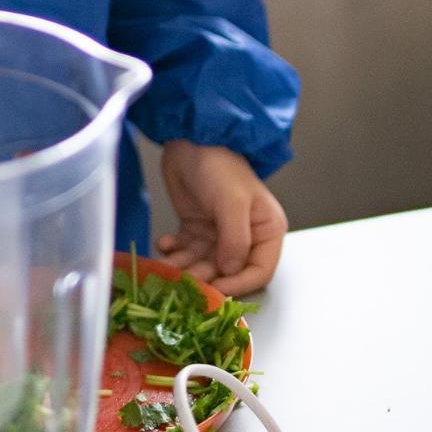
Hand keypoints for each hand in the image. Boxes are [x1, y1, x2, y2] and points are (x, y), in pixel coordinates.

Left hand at [156, 141, 287, 294]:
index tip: (217, 292)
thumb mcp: (232, 202)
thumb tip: (230, 270)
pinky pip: (185, 251)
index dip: (239, 284)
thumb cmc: (220, 164)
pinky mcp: (196, 228)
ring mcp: (218, 233)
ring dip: (185, 268)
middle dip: (205, 277)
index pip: (260, 270)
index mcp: (266, 230)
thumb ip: (235, 239)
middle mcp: (245, 236)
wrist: (190, 139)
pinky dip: (174, 253)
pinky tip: (164, 244)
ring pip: (203, 264)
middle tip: (184, 281)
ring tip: (168, 266)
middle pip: (227, 271)